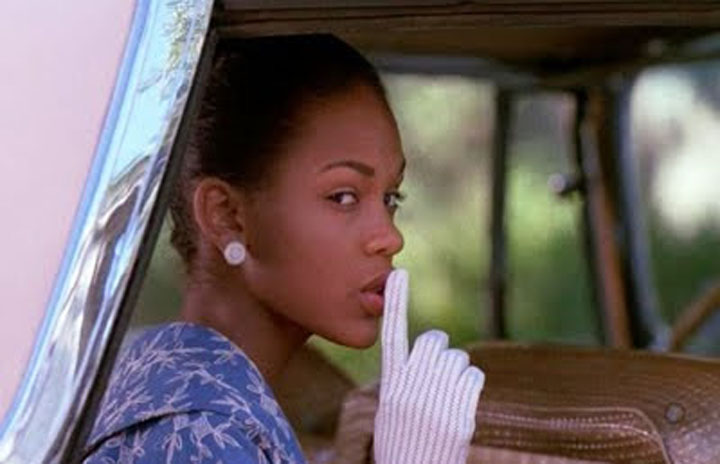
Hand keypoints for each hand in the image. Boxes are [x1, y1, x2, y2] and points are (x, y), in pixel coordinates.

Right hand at [373, 269, 484, 463]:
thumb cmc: (403, 443)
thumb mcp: (391, 409)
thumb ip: (406, 377)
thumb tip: (432, 350)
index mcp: (391, 386)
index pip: (392, 336)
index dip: (396, 303)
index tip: (399, 274)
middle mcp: (411, 390)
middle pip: (434, 341)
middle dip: (440, 348)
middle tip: (438, 368)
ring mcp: (436, 403)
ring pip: (458, 358)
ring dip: (457, 369)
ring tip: (446, 393)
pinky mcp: (459, 416)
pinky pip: (473, 377)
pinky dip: (470, 384)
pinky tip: (461, 400)